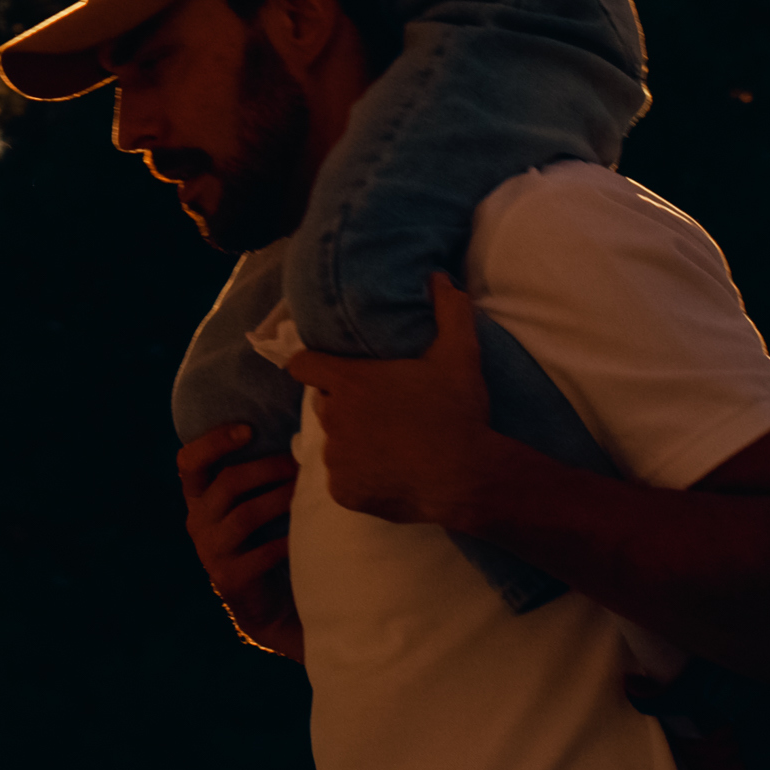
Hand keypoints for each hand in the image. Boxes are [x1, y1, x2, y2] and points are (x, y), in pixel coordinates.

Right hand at [174, 421, 303, 657]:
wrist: (266, 602)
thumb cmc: (265, 537)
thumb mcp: (251, 502)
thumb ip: (258, 473)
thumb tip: (298, 432)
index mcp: (198, 497)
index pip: (189, 461)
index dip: (214, 441)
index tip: (248, 429)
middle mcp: (198, 521)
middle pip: (226, 483)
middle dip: (266, 468)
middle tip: (297, 462)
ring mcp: (211, 551)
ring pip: (245, 516)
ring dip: (279, 499)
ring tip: (305, 491)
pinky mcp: (229, 578)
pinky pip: (261, 554)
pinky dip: (285, 540)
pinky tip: (304, 532)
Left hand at [286, 273, 529, 536]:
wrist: (467, 478)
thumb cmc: (458, 413)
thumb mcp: (459, 354)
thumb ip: (449, 310)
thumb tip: (438, 277)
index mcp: (348, 381)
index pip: (303, 365)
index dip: (314, 365)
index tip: (332, 370)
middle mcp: (333, 417)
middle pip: (325, 405)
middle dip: (345, 406)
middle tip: (381, 412)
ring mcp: (336, 458)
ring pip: (335, 445)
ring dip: (354, 444)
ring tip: (390, 447)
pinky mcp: (344, 492)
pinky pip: (344, 481)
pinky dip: (361, 479)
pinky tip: (391, 475)